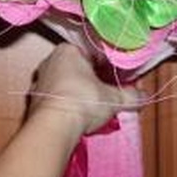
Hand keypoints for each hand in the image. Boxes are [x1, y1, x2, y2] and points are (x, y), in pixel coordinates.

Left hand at [28, 43, 145, 136]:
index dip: (106, 67)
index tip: (115, 79)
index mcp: (68, 50)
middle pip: (77, 68)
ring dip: (77, 93)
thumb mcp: (113, 98)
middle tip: (105, 94)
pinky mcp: (33, 100)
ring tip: (91, 107)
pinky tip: (75, 115)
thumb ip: (130, 95)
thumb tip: (143, 96)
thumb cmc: (82, 101)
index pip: (92, 54)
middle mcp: (50, 60)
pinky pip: (54, 98)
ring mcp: (39, 80)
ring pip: (64, 83)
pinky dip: (65, 105)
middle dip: (91, 81)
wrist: (53, 126)